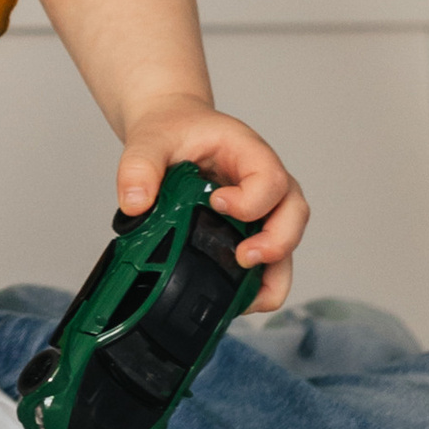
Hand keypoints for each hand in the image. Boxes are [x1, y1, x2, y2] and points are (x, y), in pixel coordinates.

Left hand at [115, 100, 307, 313]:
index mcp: (250, 154)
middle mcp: (267, 183)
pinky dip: (260, 283)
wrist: (173, 130)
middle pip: (293, 214)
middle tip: (244, 257)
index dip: (251, 199)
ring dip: (272, 272)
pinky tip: (237, 298)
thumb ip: (139, 166)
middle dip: (276, 242)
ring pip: (288, 243)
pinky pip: (270, 261)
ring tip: (245, 295)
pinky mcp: (253, 229)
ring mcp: (264, 209)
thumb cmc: (174, 131)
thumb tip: (134, 204)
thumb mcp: (151, 139)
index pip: (270, 179)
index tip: (218, 203)